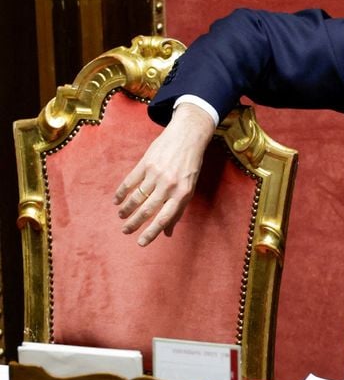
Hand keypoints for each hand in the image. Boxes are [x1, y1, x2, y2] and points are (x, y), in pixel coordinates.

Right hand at [114, 103, 215, 245]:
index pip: (164, 219)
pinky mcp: (145, 163)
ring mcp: (156, 174)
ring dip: (126, 209)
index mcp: (182, 194)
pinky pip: (130, 181)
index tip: (141, 243)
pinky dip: (121, 192)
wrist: (188, 136)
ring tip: (121, 216)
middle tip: (125, 231)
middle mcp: (169, 185)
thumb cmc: (190, 165)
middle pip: (147, 210)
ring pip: (136, 197)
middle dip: (134, 223)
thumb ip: (178, 210)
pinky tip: (117, 200)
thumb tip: (168, 233)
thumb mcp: (190, 188)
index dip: (151, 233)